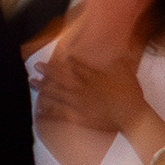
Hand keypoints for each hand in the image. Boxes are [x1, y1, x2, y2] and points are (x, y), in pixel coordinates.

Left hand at [38, 37, 155, 140]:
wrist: (131, 116)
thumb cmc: (129, 93)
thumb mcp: (125, 71)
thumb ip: (118, 59)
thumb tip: (118, 47)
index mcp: (92, 76)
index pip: (76, 66)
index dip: (65, 61)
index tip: (58, 57)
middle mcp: (82, 88)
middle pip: (61, 78)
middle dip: (48, 71)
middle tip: (37, 66)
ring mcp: (78, 103)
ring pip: (56, 94)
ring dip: (43, 87)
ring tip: (33, 82)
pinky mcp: (78, 117)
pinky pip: (60, 113)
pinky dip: (49, 111)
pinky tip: (39, 109)